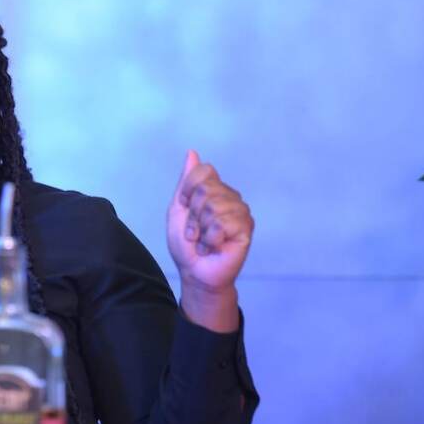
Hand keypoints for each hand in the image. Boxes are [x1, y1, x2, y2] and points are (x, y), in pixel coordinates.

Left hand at [166, 150, 253, 331]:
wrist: (194, 271)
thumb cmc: (186, 244)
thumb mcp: (178, 209)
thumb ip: (186, 182)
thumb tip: (192, 152)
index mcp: (215, 190)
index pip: (204, 171)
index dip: (188, 191)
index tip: (185, 208)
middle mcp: (231, 198)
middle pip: (207, 188)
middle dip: (192, 214)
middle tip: (195, 231)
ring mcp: (241, 212)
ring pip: (213, 206)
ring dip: (200, 229)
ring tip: (204, 240)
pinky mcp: (246, 229)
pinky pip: (222, 223)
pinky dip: (210, 238)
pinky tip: (213, 246)